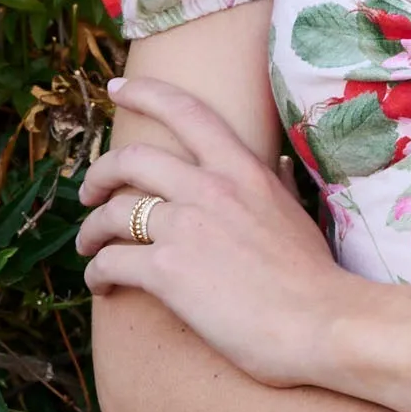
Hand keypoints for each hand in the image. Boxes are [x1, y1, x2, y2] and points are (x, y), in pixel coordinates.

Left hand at [75, 74, 345, 387]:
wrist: (322, 323)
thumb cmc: (314, 277)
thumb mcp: (298, 214)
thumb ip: (281, 185)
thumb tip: (281, 166)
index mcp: (243, 169)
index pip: (187, 112)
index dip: (145, 93)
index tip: (116, 88)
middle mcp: (210, 187)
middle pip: (131, 158)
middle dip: (99, 174)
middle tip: (89, 192)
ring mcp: (186, 227)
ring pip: (113, 213)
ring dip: (90, 230)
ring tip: (88, 247)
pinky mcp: (168, 272)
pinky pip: (110, 263)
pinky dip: (96, 272)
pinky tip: (101, 286)